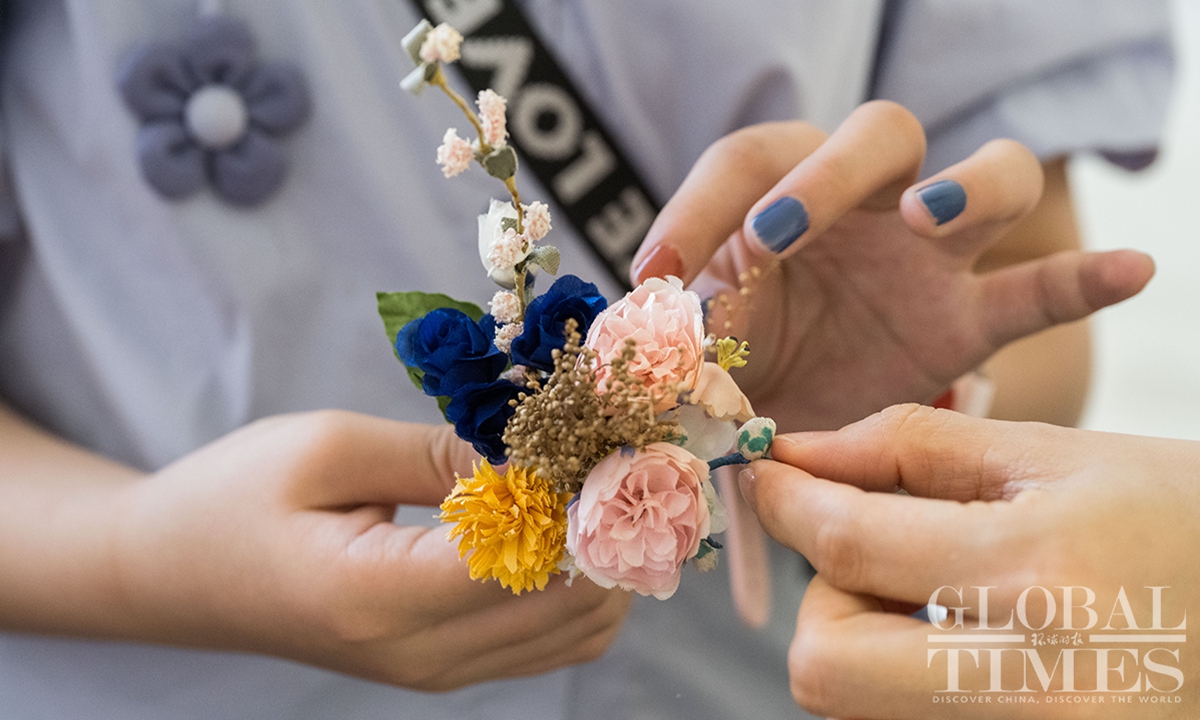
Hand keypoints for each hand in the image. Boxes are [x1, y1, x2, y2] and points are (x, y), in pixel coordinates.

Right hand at [106, 411, 629, 689]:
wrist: (173, 574)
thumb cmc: (233, 498)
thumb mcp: (329, 449)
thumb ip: (442, 455)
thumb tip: (541, 456)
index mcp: (378, 596)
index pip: (530, 560)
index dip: (581, 497)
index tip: (600, 435)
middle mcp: (419, 655)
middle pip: (574, 603)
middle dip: (609, 526)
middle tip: (606, 451)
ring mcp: (435, 672)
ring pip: (578, 632)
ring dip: (602, 559)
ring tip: (585, 483)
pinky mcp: (443, 668)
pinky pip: (549, 643)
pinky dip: (577, 587)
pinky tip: (558, 525)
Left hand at [633, 102, 1153, 429]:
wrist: (791, 425)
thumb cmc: (737, 366)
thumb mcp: (696, 346)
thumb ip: (672, 335)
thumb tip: (630, 337)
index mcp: (778, 199)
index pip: (747, 161)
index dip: (696, 206)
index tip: (658, 275)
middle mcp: (863, 208)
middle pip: (880, 133)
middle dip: (830, 174)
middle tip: (776, 236)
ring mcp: (929, 258)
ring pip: (987, 174)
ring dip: (968, 184)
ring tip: (934, 221)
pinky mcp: (968, 318)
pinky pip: (1040, 288)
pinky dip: (1086, 277)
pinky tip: (1133, 269)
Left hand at [741, 404, 1199, 717]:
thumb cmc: (1181, 522)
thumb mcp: (1059, 459)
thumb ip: (915, 448)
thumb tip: (801, 452)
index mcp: (1043, 577)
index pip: (851, 549)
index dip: (788, 506)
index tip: (770, 479)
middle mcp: (1036, 687)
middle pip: (824, 665)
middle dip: (825, 601)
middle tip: (877, 559)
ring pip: (857, 708)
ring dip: (864, 644)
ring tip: (941, 599)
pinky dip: (905, 681)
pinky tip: (965, 642)